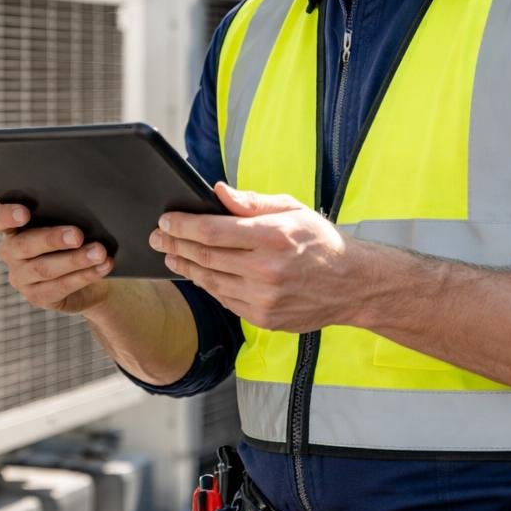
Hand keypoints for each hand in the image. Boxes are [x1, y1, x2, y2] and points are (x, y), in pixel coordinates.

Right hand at [0, 202, 114, 313]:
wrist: (90, 271)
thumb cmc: (76, 236)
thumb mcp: (68, 221)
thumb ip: (66, 213)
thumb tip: (84, 206)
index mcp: (12, 227)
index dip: (6, 215)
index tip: (25, 213)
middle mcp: (10, 252)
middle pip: (25, 245)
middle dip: (52, 239)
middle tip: (77, 235)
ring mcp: (21, 277)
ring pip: (45, 268)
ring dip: (75, 260)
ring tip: (99, 252)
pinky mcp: (37, 296)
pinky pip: (60, 287)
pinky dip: (85, 276)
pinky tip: (103, 266)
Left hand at [150, 183, 354, 331]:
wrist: (353, 285)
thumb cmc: (321, 242)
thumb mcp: (293, 210)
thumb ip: (252, 202)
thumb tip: (218, 192)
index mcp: (274, 237)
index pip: (214, 231)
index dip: (184, 225)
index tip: (166, 219)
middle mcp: (267, 270)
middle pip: (206, 257)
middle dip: (176, 244)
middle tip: (158, 236)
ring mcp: (264, 299)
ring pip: (210, 281)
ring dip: (186, 266)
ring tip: (171, 253)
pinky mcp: (264, 318)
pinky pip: (225, 299)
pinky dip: (208, 285)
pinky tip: (198, 273)